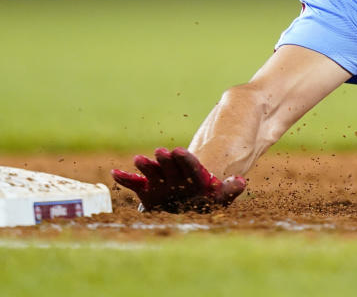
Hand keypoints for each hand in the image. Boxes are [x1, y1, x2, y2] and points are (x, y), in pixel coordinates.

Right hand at [111, 147, 245, 212]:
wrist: (190, 205)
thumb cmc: (208, 200)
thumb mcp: (221, 197)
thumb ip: (229, 189)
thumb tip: (241, 181)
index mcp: (194, 176)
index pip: (192, 165)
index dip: (186, 159)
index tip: (178, 151)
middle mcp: (176, 175)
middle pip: (171, 165)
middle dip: (166, 159)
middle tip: (161, 151)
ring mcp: (161, 180)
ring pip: (153, 170)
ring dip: (147, 165)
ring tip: (138, 159)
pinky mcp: (148, 190)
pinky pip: (135, 183)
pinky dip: (126, 178)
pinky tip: (115, 173)